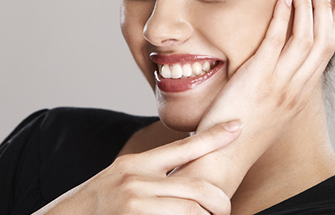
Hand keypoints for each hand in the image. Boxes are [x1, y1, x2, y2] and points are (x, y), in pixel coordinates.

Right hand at [33, 122, 242, 214]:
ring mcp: (137, 205)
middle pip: (199, 187)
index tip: (238, 127)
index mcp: (137, 165)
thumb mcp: (121, 179)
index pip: (184, 146)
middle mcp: (138, 181)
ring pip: (193, 211)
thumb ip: (151, 175)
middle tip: (222, 209)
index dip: (215, 137)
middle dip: (219, 202)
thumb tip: (187, 177)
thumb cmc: (97, 204)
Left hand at [197, 0, 334, 134]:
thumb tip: (273, 70)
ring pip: (305, 37)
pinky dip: (284, 15)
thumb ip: (275, 89)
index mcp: (299, 95)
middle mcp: (296, 88)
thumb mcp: (266, 111)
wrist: (224, 158)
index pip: (327, 52)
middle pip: (323, 41)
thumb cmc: (238, 136)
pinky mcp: (258, 78)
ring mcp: (279, 83)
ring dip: (308, 7)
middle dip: (327, 9)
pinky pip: (276, 40)